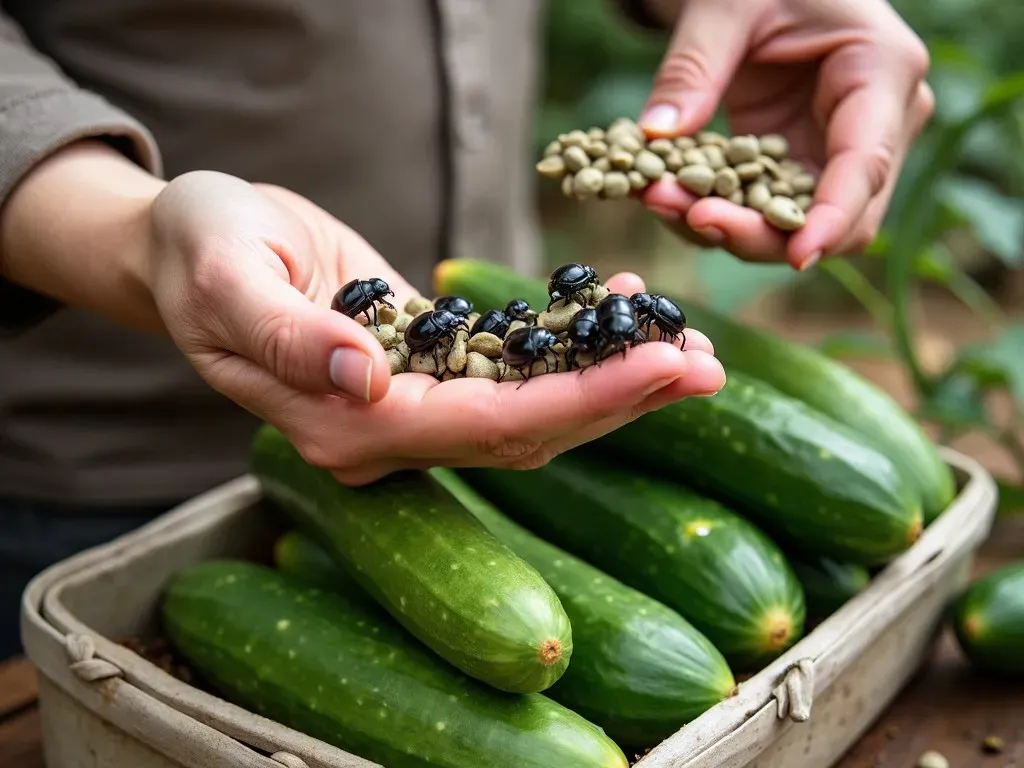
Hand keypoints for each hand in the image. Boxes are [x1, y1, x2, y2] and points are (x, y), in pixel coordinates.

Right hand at [146, 171, 725, 484]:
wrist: (193, 243)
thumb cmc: (196, 252)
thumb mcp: (224, 278)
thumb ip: (289, 336)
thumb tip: (367, 376)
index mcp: (344, 423)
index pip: (482, 427)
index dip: (576, 404)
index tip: (661, 367)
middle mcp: (389, 428)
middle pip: (527, 430)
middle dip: (622, 400)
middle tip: (711, 363)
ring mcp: (413, 400)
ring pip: (533, 405)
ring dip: (615, 378)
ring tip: (695, 341)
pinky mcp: (430, 363)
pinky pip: (515, 364)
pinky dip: (575, 343)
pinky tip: (626, 305)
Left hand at [636, 0, 933, 269]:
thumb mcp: (726, 5)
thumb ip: (694, 67)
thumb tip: (657, 135)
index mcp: (882, 71)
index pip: (867, 165)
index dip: (833, 219)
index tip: (797, 257)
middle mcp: (876, 124)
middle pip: (838, 216)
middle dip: (763, 232)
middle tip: (689, 216)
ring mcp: (838, 151)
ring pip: (796, 225)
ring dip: (728, 227)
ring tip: (659, 198)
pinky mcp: (797, 165)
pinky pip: (762, 211)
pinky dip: (715, 211)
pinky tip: (666, 196)